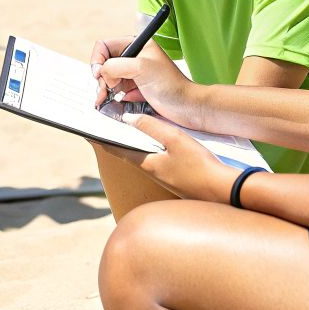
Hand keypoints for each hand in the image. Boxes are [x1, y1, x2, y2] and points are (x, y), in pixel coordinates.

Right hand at [91, 37, 198, 127]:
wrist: (185, 106)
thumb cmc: (171, 85)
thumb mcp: (141, 68)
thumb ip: (116, 65)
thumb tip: (101, 71)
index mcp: (137, 45)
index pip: (106, 46)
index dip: (99, 59)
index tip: (99, 74)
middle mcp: (134, 57)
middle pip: (104, 62)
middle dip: (101, 77)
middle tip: (105, 89)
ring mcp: (133, 73)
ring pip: (107, 77)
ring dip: (103, 88)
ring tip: (105, 98)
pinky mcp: (134, 88)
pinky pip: (114, 90)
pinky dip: (109, 96)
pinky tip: (110, 102)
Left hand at [97, 114, 237, 202]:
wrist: (222, 190)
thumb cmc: (199, 166)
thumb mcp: (175, 140)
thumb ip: (152, 127)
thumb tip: (129, 119)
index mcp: (147, 163)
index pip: (116, 149)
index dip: (100, 139)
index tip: (86, 131)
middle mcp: (151, 171)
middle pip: (126, 153)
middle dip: (113, 140)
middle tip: (102, 126)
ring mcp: (163, 175)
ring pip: (140, 156)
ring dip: (130, 143)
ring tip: (122, 129)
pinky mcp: (175, 176)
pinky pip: (154, 158)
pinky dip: (147, 147)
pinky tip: (152, 140)